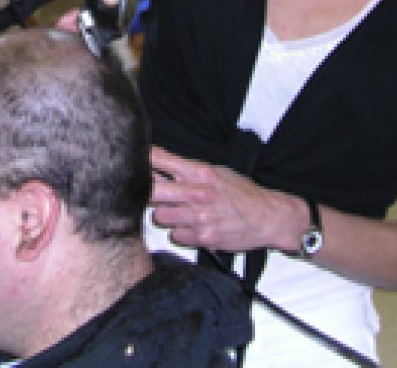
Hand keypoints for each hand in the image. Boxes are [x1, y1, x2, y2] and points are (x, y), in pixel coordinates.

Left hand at [150, 146, 297, 253]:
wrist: (267, 217)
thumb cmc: (241, 192)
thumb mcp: (215, 172)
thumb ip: (187, 170)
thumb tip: (158, 166)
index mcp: (200, 172)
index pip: (160, 160)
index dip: (141, 159)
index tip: (129, 159)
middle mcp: (197, 193)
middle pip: (152, 190)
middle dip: (144, 191)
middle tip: (144, 192)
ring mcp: (199, 217)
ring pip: (160, 216)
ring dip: (164, 215)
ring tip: (177, 212)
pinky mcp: (203, 238)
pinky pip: (176, 235)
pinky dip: (180, 232)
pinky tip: (191, 227)